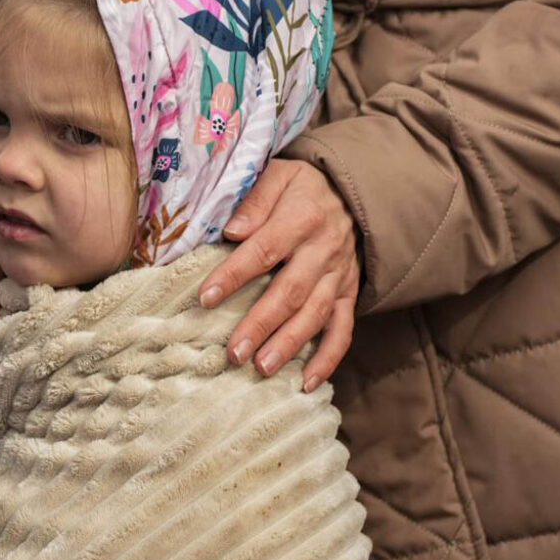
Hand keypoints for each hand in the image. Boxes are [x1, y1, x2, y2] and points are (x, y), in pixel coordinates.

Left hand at [199, 159, 359, 391]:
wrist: (354, 192)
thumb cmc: (303, 187)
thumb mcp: (281, 175)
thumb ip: (256, 199)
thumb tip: (232, 230)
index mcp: (301, 218)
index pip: (263, 250)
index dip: (233, 275)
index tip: (205, 298)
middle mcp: (323, 251)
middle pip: (290, 292)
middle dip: (261, 324)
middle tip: (234, 352)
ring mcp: (338, 276)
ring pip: (315, 315)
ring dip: (288, 345)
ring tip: (261, 368)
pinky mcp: (348, 294)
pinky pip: (343, 330)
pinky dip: (327, 359)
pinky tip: (306, 384)